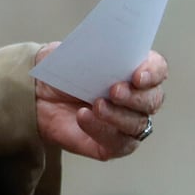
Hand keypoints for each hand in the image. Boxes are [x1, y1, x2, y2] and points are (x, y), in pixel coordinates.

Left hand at [33, 43, 166, 161]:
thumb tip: (106, 49)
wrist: (37, 93)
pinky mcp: (111, 145)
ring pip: (138, 124)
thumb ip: (92, 48)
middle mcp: (136, 98)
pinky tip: (83, 117)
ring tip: (95, 105)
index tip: (137, 75)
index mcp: (133, 68)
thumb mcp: (71, 51)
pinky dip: (102, 130)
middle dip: (135, 96)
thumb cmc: (61, 70)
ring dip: (118, 115)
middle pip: (153, 100)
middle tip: (114, 90)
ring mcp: (125, 123)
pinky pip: (118, 144)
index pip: (157, 69)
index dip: (152, 72)